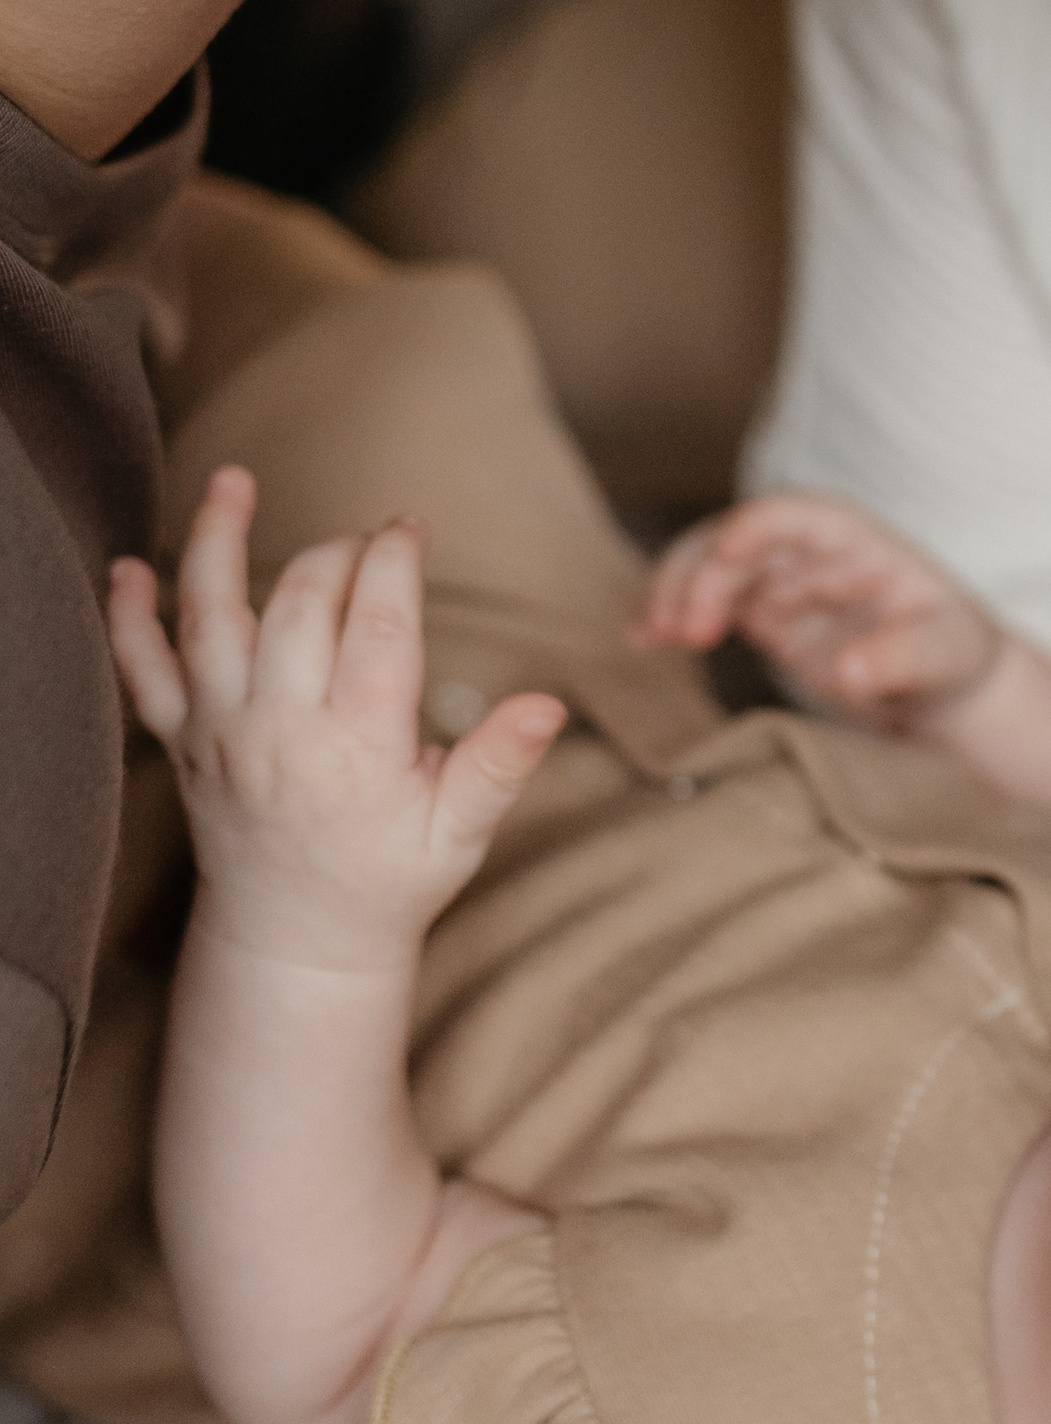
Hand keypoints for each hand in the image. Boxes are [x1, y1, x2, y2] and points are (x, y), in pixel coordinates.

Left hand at [108, 466, 563, 972]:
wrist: (297, 942)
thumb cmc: (388, 882)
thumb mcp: (459, 832)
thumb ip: (499, 764)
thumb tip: (548, 704)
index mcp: (360, 745)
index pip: (379, 622)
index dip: (395, 560)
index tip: (412, 527)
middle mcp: (282, 729)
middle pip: (303, 604)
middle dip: (338, 552)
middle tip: (371, 542)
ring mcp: (223, 733)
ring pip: (212, 618)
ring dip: (216, 543)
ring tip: (232, 481)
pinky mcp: (183, 744)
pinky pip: (142, 673)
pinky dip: (128, 619)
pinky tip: (128, 568)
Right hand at [640, 490, 999, 726]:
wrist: (945, 686)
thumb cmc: (952, 654)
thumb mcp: (945, 656)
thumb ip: (901, 658)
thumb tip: (849, 667)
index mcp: (853, 539)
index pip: (797, 514)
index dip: (758, 525)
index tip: (728, 552)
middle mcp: (808, 551)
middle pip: (737, 540)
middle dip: (702, 575)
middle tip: (684, 630)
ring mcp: (779, 581)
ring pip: (708, 565)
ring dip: (674, 591)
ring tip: (651, 635)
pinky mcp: (762, 615)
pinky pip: (705, 603)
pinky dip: (671, 615)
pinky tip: (641, 640)